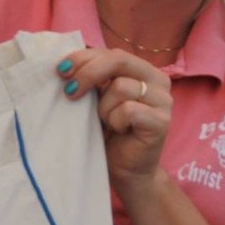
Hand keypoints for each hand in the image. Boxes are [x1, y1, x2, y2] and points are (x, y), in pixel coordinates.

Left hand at [57, 48, 171, 189]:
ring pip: (120, 87)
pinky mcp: (162, 121)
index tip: (60, 70)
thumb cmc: (108, 135)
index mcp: (142, 70)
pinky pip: (128, 110)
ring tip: (107, 124)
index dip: (84, 58)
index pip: (111, 53)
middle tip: (69, 92)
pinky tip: (119, 132)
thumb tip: (63, 65)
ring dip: (103, 108)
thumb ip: (91, 79)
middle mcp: (158, 80)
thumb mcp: (96, 100)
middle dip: (88, 73)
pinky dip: (115, 121)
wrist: (125, 171)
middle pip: (118, 60)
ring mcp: (163, 100)